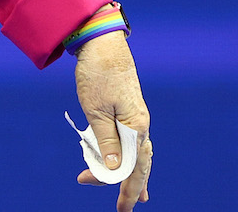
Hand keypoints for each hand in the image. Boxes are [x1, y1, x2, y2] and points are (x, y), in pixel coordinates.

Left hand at [74, 31, 151, 209]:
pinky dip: (127, 156)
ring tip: (133, 196)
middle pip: (140, 163)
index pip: (133, 167)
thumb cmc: (97, 74)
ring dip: (129, 173)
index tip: (115, 203)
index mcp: (137, 127)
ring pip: (137, 153)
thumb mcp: (96, 110)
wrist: (102, 42)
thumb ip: (106, 142)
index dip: (124, 187)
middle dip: (130, 186)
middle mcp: (141, 124)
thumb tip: (116, 171)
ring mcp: (136, 117)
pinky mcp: (128, 109)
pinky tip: (126, 164)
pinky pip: (130, 140)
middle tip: (123, 209)